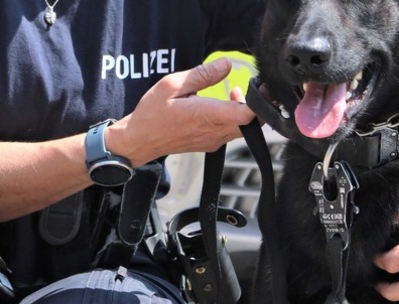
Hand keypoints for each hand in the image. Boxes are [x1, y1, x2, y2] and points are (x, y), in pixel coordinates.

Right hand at [105, 58, 255, 166]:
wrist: (139, 141)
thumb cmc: (152, 113)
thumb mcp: (172, 85)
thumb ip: (202, 75)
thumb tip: (226, 65)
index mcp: (207, 116)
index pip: (247, 114)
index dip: (259, 100)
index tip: (260, 85)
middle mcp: (214, 132)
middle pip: (253, 123)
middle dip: (257, 104)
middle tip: (253, 86)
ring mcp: (213, 141)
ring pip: (244, 129)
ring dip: (245, 111)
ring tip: (234, 93)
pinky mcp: (210, 144)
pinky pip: (231, 133)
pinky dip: (234, 119)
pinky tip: (222, 105)